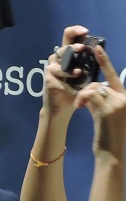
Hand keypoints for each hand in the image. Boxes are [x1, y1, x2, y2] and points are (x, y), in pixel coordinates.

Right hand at [44, 25, 90, 118]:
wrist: (61, 107)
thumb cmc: (72, 90)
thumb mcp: (82, 76)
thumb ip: (86, 65)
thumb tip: (99, 54)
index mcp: (66, 56)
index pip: (68, 38)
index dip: (75, 31)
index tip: (85, 31)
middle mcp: (56, 60)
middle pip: (62, 48)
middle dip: (72, 48)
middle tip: (82, 48)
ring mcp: (51, 70)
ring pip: (61, 65)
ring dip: (70, 70)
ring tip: (79, 73)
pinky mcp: (49, 81)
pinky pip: (60, 80)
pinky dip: (69, 86)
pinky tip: (75, 90)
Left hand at [75, 45, 125, 159]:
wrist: (112, 152)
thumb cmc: (108, 133)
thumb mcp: (107, 113)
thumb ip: (103, 99)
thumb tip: (92, 88)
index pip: (115, 76)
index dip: (105, 62)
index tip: (98, 48)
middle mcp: (125, 99)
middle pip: (100, 83)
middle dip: (86, 90)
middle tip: (81, 101)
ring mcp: (118, 104)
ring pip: (93, 88)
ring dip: (83, 96)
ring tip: (81, 107)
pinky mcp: (108, 110)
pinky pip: (89, 95)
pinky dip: (81, 99)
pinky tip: (79, 107)